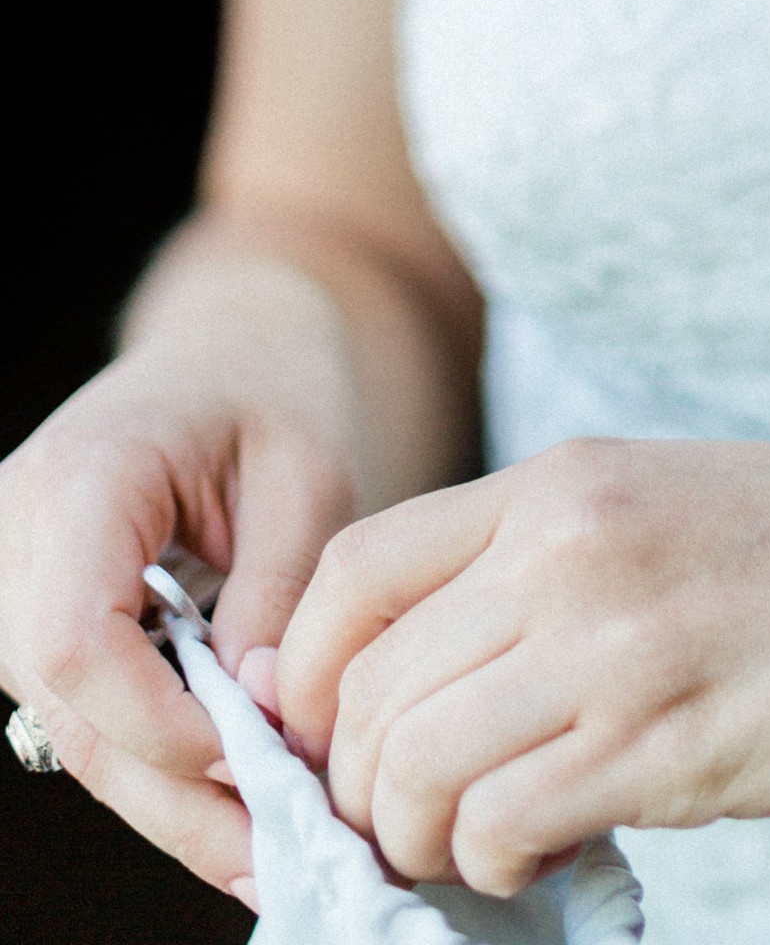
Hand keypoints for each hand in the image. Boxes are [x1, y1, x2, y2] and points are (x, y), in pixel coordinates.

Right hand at [0, 342, 355, 899]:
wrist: (233, 342)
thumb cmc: (277, 385)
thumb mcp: (309, 469)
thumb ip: (281, 590)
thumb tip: (266, 720)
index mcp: (78, 479)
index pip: (76, 644)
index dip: (163, 726)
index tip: (265, 761)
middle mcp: (16, 536)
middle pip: (71, 710)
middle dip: (178, 796)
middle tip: (279, 858)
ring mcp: (12, 582)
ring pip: (75, 731)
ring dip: (171, 800)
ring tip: (269, 852)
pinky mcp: (36, 617)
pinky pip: (88, 712)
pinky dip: (160, 761)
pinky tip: (234, 804)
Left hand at [276, 435, 769, 896]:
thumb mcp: (664, 502)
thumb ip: (546, 564)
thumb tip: (430, 678)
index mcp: (562, 484)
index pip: (349, 577)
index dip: (303, 677)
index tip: (332, 740)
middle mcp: (566, 549)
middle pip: (361, 689)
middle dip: (357, 784)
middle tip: (408, 826)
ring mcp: (613, 643)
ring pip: (408, 769)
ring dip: (415, 838)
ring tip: (475, 847)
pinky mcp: (665, 741)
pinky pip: (499, 826)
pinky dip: (493, 865)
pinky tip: (546, 854)